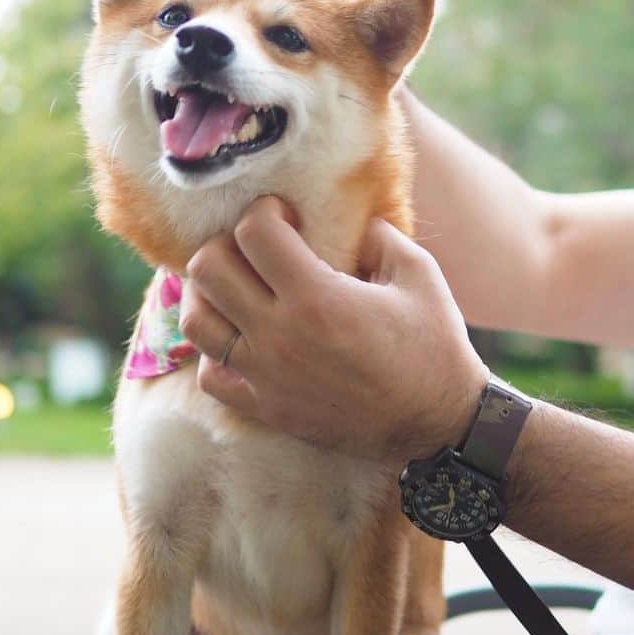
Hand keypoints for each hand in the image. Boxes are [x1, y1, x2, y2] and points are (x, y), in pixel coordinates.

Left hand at [180, 196, 488, 466]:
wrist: (436, 424)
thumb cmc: (433, 347)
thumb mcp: (418, 274)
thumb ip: (378, 235)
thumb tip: (348, 217)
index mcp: (317, 297)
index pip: (253, 233)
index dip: (264, 210)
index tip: (285, 215)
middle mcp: (279, 336)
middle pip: (208, 270)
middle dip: (226, 244)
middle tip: (254, 248)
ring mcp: (265, 376)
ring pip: (197, 322)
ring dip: (209, 295)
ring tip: (236, 287)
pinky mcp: (265, 408)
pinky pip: (211, 375)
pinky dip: (216, 351)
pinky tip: (244, 336)